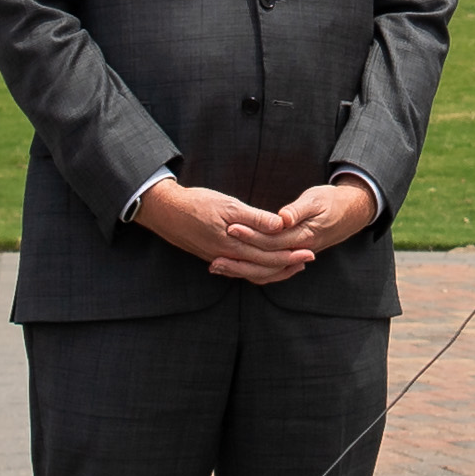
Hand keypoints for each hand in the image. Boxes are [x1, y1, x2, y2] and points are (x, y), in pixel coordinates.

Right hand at [135, 178, 337, 284]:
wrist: (165, 211)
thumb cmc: (197, 203)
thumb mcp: (228, 204)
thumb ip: (255, 217)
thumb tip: (280, 225)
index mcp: (233, 245)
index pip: (268, 256)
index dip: (290, 254)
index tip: (309, 250)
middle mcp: (227, 257)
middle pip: (263, 268)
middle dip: (287, 264)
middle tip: (308, 259)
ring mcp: (219, 259)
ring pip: (252, 273)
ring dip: (274, 270)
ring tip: (293, 265)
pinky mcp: (214, 257)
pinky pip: (241, 270)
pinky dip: (257, 269)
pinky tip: (264, 264)